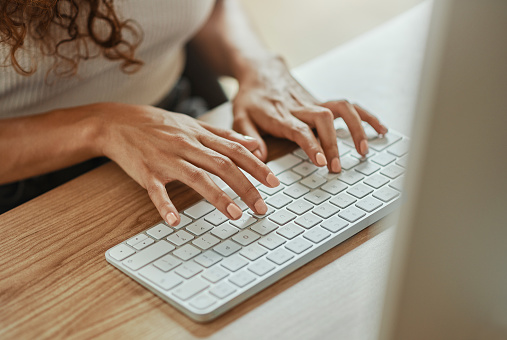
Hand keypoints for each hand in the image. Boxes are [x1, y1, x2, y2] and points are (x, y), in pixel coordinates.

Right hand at [92, 103, 279, 225]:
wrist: (118, 122)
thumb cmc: (159, 125)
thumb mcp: (193, 125)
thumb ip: (223, 135)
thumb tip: (252, 145)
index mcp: (199, 135)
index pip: (235, 150)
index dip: (257, 166)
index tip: (273, 182)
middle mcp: (186, 145)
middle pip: (222, 165)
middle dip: (245, 186)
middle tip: (261, 207)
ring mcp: (166, 159)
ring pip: (196, 177)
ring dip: (218, 197)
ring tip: (236, 215)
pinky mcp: (146, 173)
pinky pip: (157, 191)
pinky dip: (166, 206)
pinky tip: (176, 222)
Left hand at [232, 57, 387, 172]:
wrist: (261, 70)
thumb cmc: (251, 97)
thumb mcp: (239, 117)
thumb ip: (248, 137)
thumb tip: (258, 159)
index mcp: (280, 114)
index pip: (299, 129)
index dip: (311, 144)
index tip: (320, 160)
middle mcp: (300, 107)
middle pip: (323, 120)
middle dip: (333, 144)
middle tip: (336, 168)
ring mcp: (314, 103)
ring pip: (341, 109)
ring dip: (355, 128)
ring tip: (363, 150)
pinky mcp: (322, 102)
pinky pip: (348, 106)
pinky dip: (366, 116)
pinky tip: (379, 129)